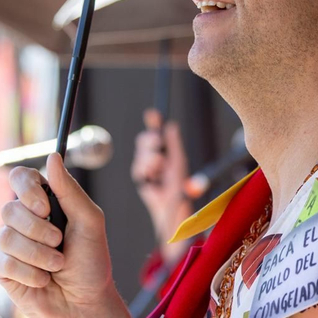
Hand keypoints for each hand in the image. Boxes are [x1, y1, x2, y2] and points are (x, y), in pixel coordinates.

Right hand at [0, 156, 115, 317]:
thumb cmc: (92, 263)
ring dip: (39, 255)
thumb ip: (70, 191)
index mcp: (44, 202)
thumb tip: (52, 157)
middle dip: (38, 230)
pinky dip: (31, 273)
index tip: (45, 206)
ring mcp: (10, 244)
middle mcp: (24, 220)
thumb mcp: (90, 222)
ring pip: (6, 237)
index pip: (19, 178)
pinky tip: (44, 280)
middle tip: (59, 243)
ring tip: (57, 265)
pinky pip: (5, 262)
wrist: (86, 304)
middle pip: (10, 208)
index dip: (27, 189)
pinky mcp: (3, 269)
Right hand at [132, 108, 191, 244]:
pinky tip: (153, 177)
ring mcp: (145, 165)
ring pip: (142, 151)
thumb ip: (174, 144)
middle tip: (158, 145)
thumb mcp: (178, 161)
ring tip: (160, 169)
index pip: (156, 132)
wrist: (171, 203)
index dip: (153, 122)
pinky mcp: (139, 175)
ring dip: (152, 158)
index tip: (152, 114)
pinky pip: (139, 165)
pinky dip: (147, 169)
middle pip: (144, 139)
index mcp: (164, 151)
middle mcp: (154, 156)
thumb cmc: (178, 185)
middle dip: (150, 140)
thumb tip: (171, 125)